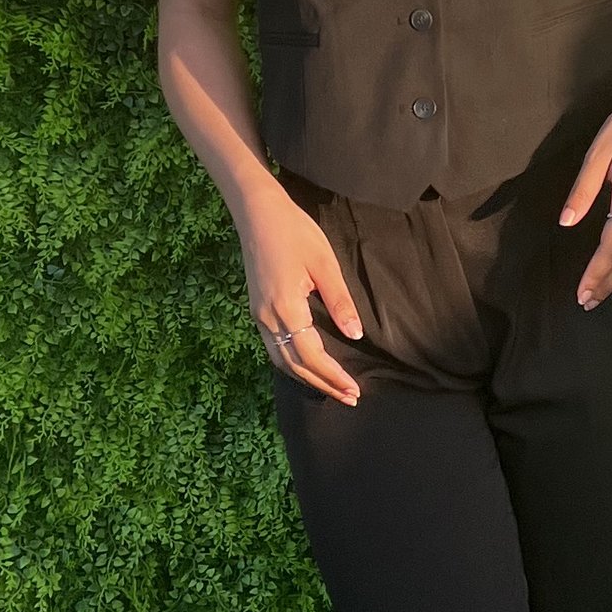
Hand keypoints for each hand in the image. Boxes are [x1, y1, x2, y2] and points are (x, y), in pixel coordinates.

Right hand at [240, 185, 364, 404]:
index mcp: (286, 307)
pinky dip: (292, 363)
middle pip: (295, 365)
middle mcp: (267, 317)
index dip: (333, 376)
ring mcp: (258, 315)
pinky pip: (273, 347)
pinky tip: (308, 365)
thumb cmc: (295, 232)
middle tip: (349, 398)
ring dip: (307, 377)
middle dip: (322, 384)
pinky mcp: (256, 309)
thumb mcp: (325, 264)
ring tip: (332, 388)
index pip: (311, 355)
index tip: (354, 390)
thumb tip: (355, 335)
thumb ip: (340, 301)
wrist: (257, 213)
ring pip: (280, 360)